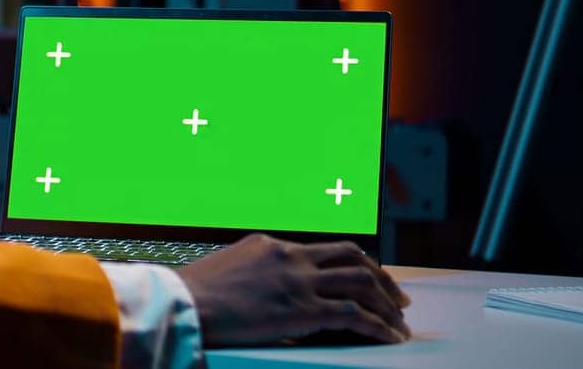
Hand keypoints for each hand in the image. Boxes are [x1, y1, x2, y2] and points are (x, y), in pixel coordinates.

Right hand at [173, 234, 410, 345]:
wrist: (183, 303)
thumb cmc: (196, 294)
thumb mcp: (230, 268)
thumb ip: (257, 271)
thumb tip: (269, 287)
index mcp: (273, 245)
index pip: (327, 250)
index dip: (355, 266)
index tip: (370, 281)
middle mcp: (292, 257)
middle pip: (353, 258)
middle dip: (382, 279)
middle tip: (398, 299)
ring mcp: (299, 281)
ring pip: (361, 283)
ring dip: (387, 304)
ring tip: (400, 323)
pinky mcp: (302, 310)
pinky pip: (353, 314)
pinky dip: (378, 326)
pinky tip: (389, 337)